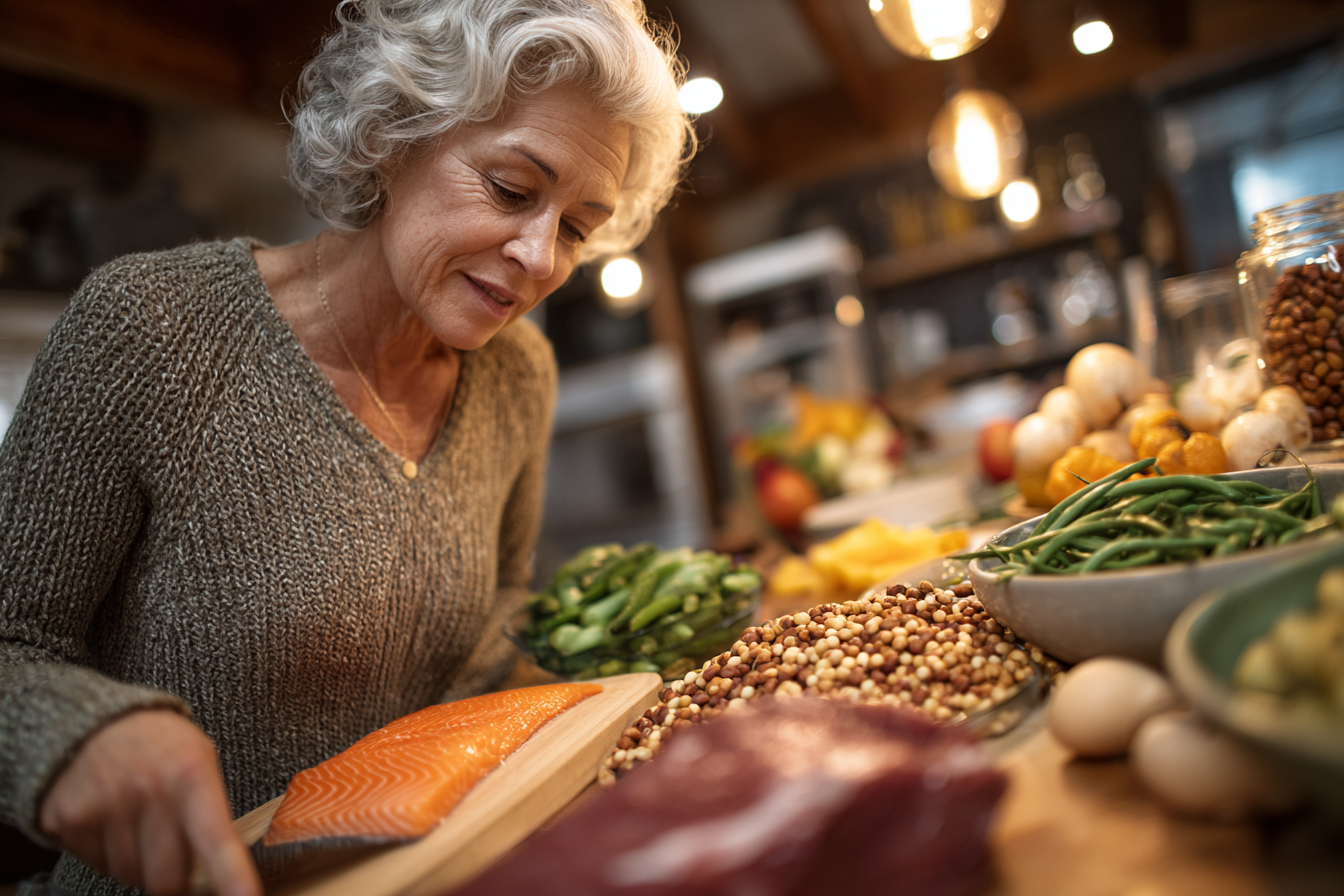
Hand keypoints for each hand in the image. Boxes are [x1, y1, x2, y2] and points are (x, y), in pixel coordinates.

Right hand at [40, 709, 260, 895]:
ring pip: (129, 877)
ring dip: (137, 863)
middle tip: (171, 845)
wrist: (95, 721)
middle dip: (173, 877)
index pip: (217, 839)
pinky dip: (106, 854)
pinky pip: (95, 865)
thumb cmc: (161, 748)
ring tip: (138, 822)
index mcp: (191, 775)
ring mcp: (104, 805)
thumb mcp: (200, 762)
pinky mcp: (68, 819)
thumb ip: (210, 815)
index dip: (233, 877)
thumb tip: (216, 877)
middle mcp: (148, 791)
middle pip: (166, 880)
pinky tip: (110, 820)